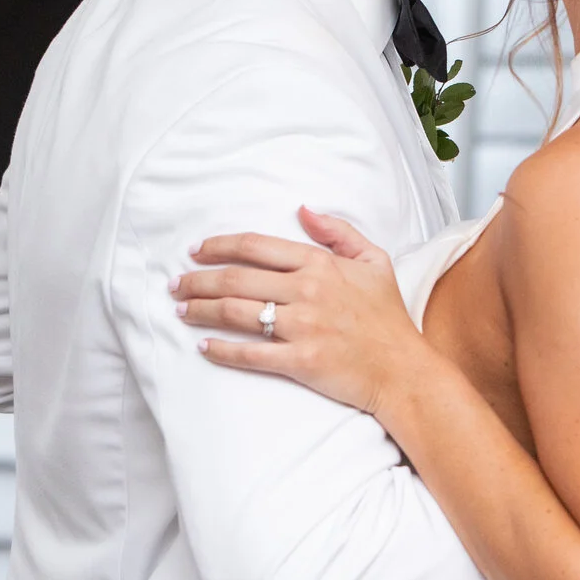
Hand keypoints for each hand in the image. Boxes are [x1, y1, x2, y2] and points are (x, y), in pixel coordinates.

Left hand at [175, 207, 428, 416]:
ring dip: (202, 311)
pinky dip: (222, 351)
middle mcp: (307, 291)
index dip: (219, 246)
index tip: (196, 251)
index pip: (256, 247)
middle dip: (198, 280)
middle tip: (175, 285)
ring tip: (181, 311)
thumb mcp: (374, 261)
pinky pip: (251, 354)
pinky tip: (204, 347)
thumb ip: (339, 232)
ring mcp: (303, 327)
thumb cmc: (388, 318)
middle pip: (236, 279)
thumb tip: (303, 210)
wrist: (404, 370)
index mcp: (320, 264)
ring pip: (237, 313)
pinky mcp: (301, 361)